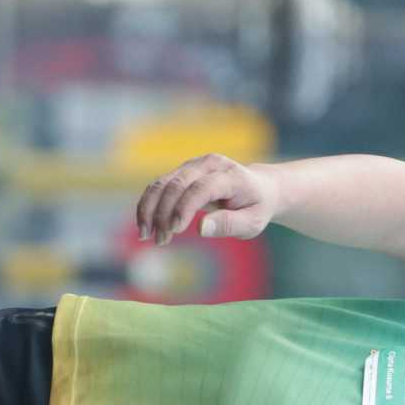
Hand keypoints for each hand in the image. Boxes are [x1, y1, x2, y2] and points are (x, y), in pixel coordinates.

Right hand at [135, 154, 280, 244]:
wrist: (259, 188)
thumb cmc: (255, 207)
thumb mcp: (252, 222)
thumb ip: (229, 224)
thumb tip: (201, 229)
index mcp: (231, 175)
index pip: (201, 188)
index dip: (185, 207)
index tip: (174, 230)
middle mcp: (209, 164)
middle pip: (177, 184)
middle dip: (163, 212)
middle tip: (160, 240)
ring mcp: (193, 165)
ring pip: (162, 183)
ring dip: (150, 210)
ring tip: (147, 236)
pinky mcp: (182, 172)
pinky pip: (159, 186)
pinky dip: (148, 205)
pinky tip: (145, 226)